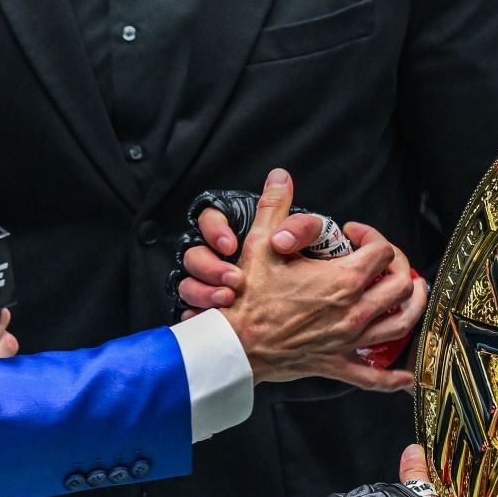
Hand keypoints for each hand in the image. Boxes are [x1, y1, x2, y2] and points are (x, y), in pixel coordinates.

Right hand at [175, 205, 330, 311]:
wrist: (310, 317)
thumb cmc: (304, 272)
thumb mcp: (304, 239)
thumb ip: (292, 212)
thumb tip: (280, 177)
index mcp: (236, 235)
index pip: (210, 219)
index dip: (214, 230)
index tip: (230, 245)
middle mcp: (217, 257)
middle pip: (193, 254)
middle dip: (209, 267)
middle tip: (234, 279)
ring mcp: (209, 284)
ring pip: (187, 283)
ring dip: (202, 292)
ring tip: (226, 300)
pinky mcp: (207, 310)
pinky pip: (189, 311)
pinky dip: (196, 316)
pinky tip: (208, 319)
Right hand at [180, 215, 428, 367]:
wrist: (233, 345)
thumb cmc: (247, 298)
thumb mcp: (260, 244)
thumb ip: (275, 206)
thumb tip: (280, 177)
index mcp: (343, 279)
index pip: (382, 251)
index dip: (372, 236)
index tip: (354, 233)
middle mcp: (354, 310)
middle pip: (400, 284)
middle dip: (398, 267)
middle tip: (383, 260)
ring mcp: (348, 340)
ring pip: (400, 324)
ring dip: (412, 307)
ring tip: (412, 295)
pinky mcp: (337, 363)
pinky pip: (373, 376)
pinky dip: (392, 378)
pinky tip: (405, 377)